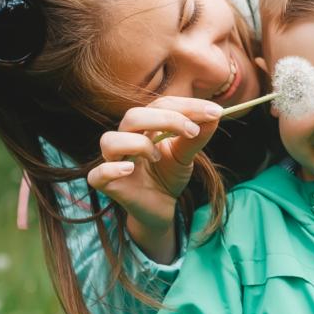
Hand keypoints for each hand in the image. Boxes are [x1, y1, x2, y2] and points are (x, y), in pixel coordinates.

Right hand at [86, 96, 222, 260]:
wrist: (161, 208)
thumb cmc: (169, 176)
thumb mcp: (186, 156)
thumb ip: (197, 137)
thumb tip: (215, 115)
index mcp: (145, 126)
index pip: (160, 105)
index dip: (187, 106)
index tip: (215, 112)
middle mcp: (125, 138)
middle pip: (133, 116)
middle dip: (166, 119)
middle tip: (192, 131)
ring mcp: (113, 161)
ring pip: (110, 141)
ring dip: (138, 144)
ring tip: (158, 156)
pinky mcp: (107, 184)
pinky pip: (98, 174)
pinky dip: (112, 169)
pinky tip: (130, 170)